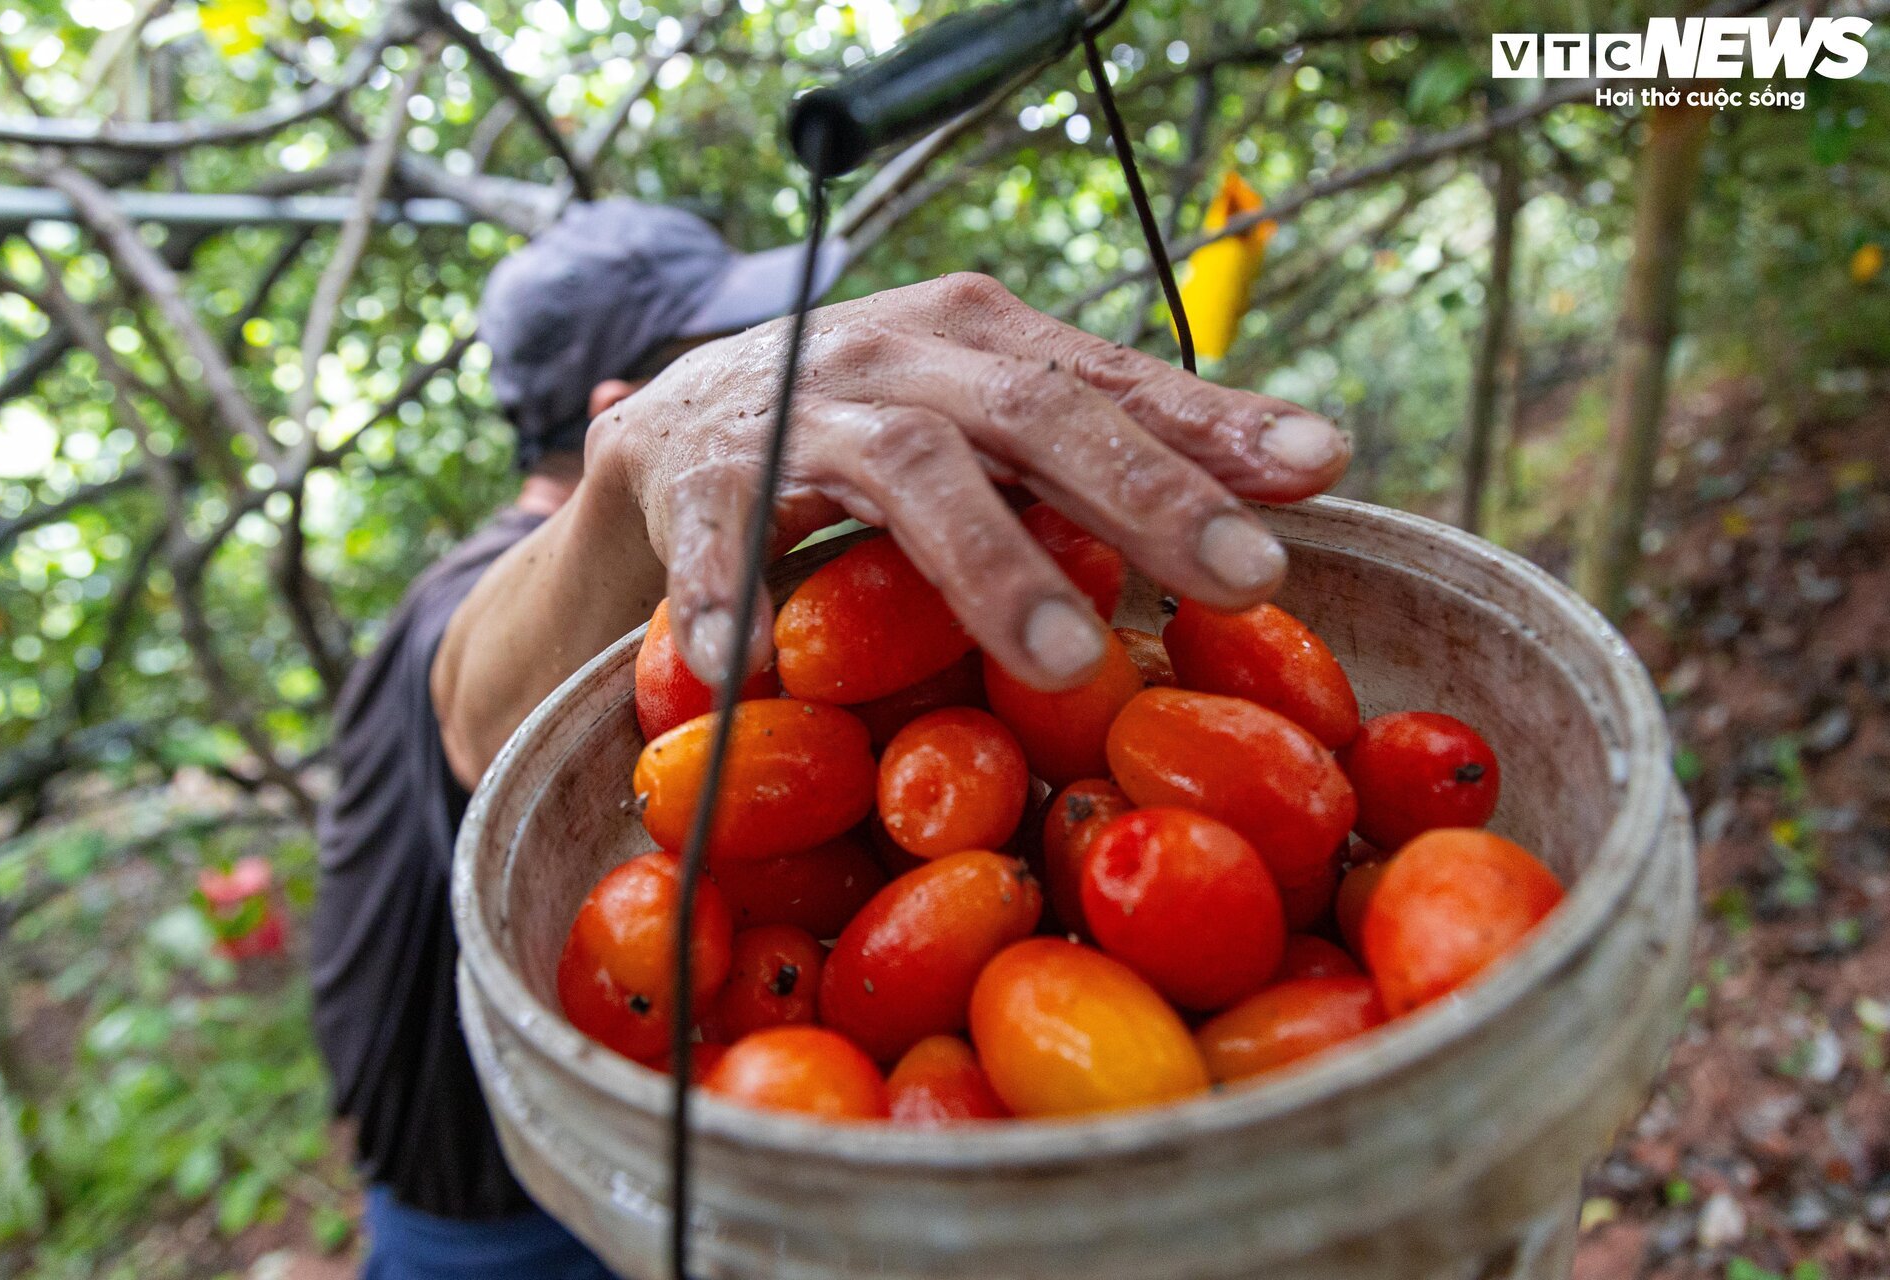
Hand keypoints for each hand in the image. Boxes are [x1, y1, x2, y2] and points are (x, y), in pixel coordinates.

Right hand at [591, 273, 1348, 692]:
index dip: (1213, 423)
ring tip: (1064, 657)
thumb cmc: (868, 425)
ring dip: (988, 562)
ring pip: (909, 468)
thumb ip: (1122, 439)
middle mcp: (899, 355)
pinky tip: (759, 670)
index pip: (1112, 377)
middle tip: (1243, 580)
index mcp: (980, 335)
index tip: (1319, 469)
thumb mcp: (991, 414)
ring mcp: (800, 411)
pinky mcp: (698, 477)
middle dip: (1143, 494)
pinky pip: (720, 541)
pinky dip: (737, 601)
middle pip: (1034, 412)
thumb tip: (1310, 466)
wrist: (674, 422)